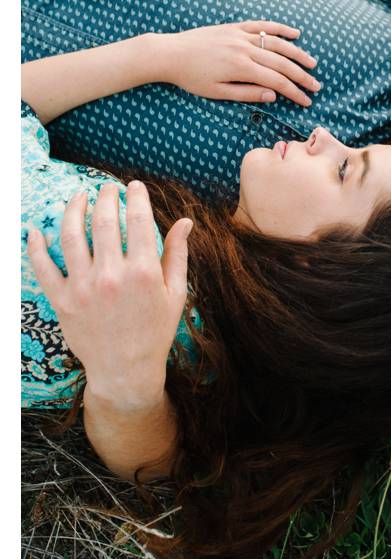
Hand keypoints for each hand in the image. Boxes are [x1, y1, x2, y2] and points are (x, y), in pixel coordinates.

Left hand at [26, 181, 190, 412]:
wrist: (125, 372)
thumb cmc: (154, 332)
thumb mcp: (175, 294)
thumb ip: (177, 254)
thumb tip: (185, 221)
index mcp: (143, 272)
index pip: (137, 219)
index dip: (136, 196)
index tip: (133, 186)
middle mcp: (111, 277)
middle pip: (103, 220)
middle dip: (106, 196)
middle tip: (108, 189)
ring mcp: (84, 289)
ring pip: (71, 236)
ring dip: (73, 209)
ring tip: (79, 197)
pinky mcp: (63, 302)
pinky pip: (44, 268)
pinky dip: (36, 247)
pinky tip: (37, 230)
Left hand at [160, 20, 319, 105]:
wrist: (171, 53)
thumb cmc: (192, 78)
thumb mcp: (217, 92)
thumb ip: (246, 93)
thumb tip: (272, 96)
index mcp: (241, 67)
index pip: (276, 80)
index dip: (294, 91)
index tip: (307, 100)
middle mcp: (245, 48)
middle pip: (281, 62)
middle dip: (301, 75)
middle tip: (316, 86)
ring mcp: (241, 35)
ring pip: (276, 42)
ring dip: (297, 53)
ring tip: (311, 63)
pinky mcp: (235, 27)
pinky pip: (262, 25)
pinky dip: (280, 28)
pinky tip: (294, 32)